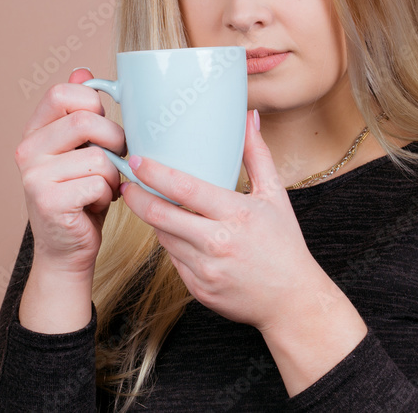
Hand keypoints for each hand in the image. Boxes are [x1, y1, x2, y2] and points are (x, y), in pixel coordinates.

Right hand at [14, 68, 127, 274]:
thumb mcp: (83, 150)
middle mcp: (27, 150)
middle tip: (116, 161)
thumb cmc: (82, 196)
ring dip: (114, 175)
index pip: (62, 94)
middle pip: (85, 121)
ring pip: (99, 157)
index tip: (102, 128)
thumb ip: (80, 114)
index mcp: (35, 132)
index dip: (93, 104)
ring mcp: (33, 176)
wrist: (68, 249)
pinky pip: (98, 183)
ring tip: (105, 188)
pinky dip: (108, 195)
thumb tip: (83, 72)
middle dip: (115, 141)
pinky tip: (96, 205)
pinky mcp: (47, 201)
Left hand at [119, 109, 327, 331]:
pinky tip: (179, 234)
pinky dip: (172, 244)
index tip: (136, 160)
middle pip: (160, 215)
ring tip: (153, 204)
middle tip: (126, 182)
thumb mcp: (275, 195)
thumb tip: (249, 118)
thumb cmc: (285, 245)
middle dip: (136, 196)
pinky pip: (173, 260)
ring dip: (155, 220)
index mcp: (237, 214)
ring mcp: (205, 269)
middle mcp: (218, 242)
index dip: (153, 173)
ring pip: (163, 237)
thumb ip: (257, 155)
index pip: (184, 188)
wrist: (292, 300)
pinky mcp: (198, 289)